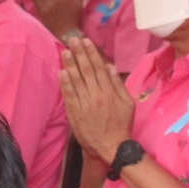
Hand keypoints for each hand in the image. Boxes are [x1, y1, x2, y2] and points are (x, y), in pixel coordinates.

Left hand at [58, 37, 133, 159]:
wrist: (110, 147)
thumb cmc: (121, 125)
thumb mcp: (127, 104)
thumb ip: (118, 85)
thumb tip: (110, 67)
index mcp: (109, 92)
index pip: (98, 68)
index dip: (91, 53)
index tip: (86, 41)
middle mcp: (96, 95)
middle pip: (86, 70)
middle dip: (79, 54)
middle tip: (72, 40)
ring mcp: (84, 104)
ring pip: (75, 81)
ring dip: (69, 65)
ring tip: (65, 51)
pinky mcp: (75, 113)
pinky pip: (69, 95)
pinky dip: (64, 84)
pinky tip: (61, 72)